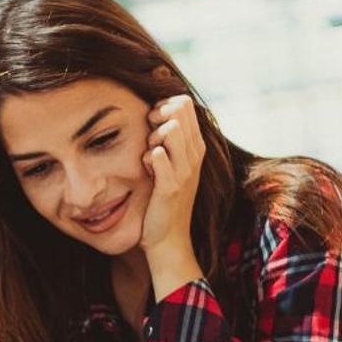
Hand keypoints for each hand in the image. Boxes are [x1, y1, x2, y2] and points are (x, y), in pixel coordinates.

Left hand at [141, 95, 205, 285]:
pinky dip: (148, 158)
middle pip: (179, 111)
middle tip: (148, 137)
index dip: (163, 106)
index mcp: (195, 147)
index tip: (152, 123)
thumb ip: (170, 139)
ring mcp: (185, 171)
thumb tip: (155, 110)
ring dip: (153, 137)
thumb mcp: (174, 165)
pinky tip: (145, 169)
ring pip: (170, 130)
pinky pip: (158, 156)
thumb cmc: (164, 198)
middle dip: (157, 116)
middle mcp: (194, 156)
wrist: (169, 237)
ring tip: (148, 153)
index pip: (184, 104)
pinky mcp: (171, 186)